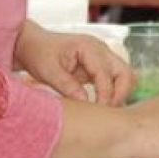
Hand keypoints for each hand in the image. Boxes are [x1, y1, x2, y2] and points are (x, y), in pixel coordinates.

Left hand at [15, 21, 133, 105]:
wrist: (33, 45)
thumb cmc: (38, 53)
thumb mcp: (48, 71)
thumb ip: (67, 86)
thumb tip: (86, 103)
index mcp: (88, 47)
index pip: (105, 74)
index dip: (105, 95)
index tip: (98, 111)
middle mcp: (100, 50)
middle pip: (125, 73)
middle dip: (120, 94)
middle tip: (106, 113)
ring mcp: (102, 57)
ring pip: (124, 77)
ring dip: (119, 94)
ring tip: (104, 111)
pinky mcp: (99, 66)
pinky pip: (114, 80)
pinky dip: (112, 93)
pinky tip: (100, 105)